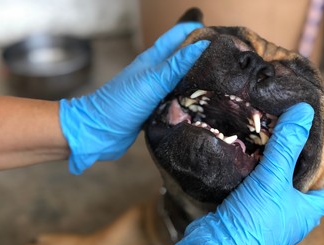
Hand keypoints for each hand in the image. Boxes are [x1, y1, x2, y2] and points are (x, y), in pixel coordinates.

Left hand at [59, 23, 209, 173]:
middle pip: (181, 58)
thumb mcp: (151, 81)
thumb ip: (175, 66)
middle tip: (225, 63)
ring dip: (195, 80)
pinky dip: (187, 101)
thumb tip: (201, 45)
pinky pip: (174, 101)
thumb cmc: (121, 103)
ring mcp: (154, 92)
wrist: (99, 132)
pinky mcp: (154, 109)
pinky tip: (200, 106)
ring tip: (219, 84)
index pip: (177, 36)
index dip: (196, 32)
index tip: (219, 37)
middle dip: (201, 56)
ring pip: (179, 81)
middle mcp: (155, 73)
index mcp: (152, 60)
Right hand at [167, 103, 323, 244]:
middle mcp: (289, 212)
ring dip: (268, 163)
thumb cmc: (254, 221)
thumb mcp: (274, 180)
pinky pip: (252, 186)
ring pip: (272, 182)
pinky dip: (250, 172)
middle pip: (297, 181)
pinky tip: (242, 157)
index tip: (319, 145)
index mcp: (306, 210)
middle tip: (287, 133)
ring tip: (264, 139)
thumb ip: (286, 147)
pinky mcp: (244, 208)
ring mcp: (265, 211)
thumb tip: (303, 113)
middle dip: (293, 158)